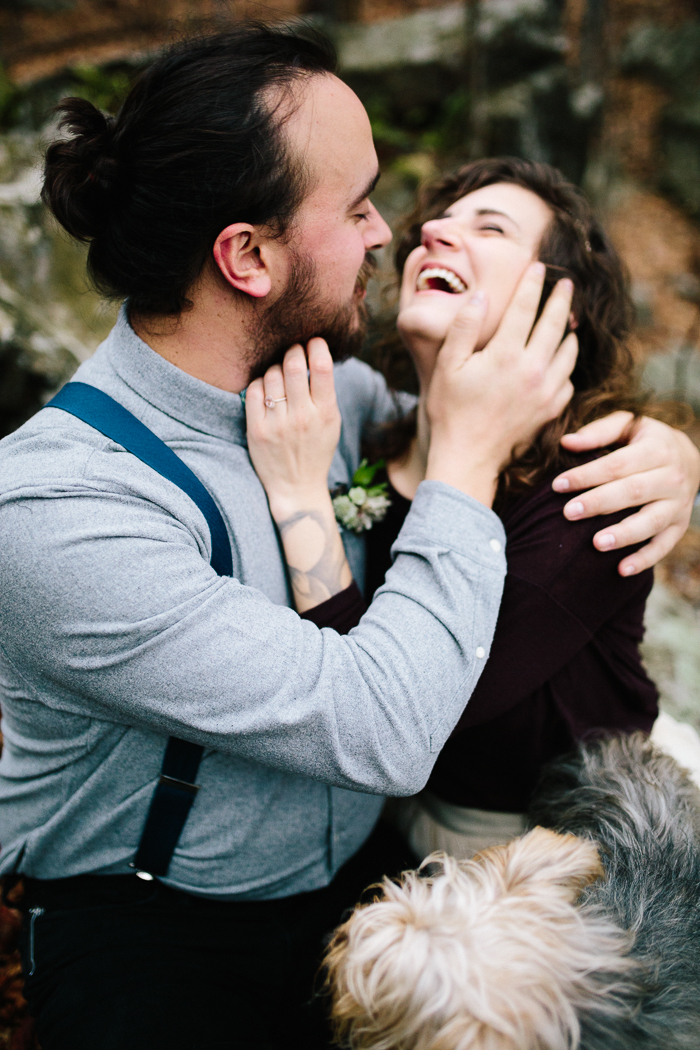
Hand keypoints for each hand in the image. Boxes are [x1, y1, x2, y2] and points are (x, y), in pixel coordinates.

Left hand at [246, 339, 351, 612]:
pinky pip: (253, 391)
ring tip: (279, 375)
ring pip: (271, 375)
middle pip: (293, 366)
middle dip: (293, 350)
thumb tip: (315, 356)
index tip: (313, 340)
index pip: (322, 368)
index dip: (316, 346)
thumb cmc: (316, 452)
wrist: (296, 488)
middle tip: (293, 349)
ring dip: (275, 368)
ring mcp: (277, 423)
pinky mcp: (256, 430)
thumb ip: (325, 394)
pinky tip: (265, 389)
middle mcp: (302, 417)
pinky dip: (258, 383)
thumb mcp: (332, 424)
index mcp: (326, 413)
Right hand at [426, 262, 576, 504]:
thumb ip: (464, 327)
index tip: (538, 266)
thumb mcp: (448, 365)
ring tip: (569, 319)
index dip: (532, 284)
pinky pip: (568, 379)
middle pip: (555, 324)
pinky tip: (561, 359)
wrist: (468, 458)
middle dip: (561, 300)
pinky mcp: (551, 409)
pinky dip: (567, 364)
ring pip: (568, 351)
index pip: (525, 308)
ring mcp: (546, 391)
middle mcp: (532, 369)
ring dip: (569, 331)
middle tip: (567, 284)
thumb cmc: (451, 411)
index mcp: (505, 355)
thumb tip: (482, 295)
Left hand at [552, 412, 699, 574]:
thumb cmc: (645, 441)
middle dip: (599, 503)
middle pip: (632, 492)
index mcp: (657, 450)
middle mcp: (671, 478)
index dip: (586, 475)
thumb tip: (566, 442)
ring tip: (596, 544)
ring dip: (624, 535)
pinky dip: (644, 560)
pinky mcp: (678, 527)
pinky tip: (621, 570)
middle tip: (567, 513)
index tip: (557, 485)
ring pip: (651, 522)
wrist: (691, 459)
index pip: (617, 464)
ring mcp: (677, 505)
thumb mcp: (629, 425)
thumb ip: (599, 432)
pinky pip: (663, 546)